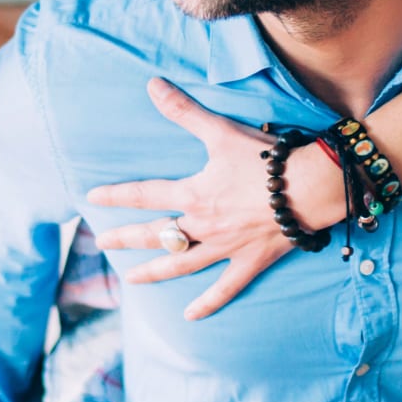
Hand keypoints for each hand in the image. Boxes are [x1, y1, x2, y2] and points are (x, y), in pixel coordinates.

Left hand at [88, 79, 345, 319]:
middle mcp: (203, 225)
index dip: (116, 195)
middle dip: (126, 238)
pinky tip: (190, 316)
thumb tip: (152, 84)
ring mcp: (225, 247)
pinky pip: (224, 288)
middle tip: (102, 243)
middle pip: (156, 234)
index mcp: (193, 194)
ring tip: (132, 279)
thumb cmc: (266, 158)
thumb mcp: (221, 131)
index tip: (92, 198)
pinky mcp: (249, 261)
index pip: (145, 194)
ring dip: (154, 272)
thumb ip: (184, 111)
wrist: (309, 187)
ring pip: (181, 265)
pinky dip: (207, 303)